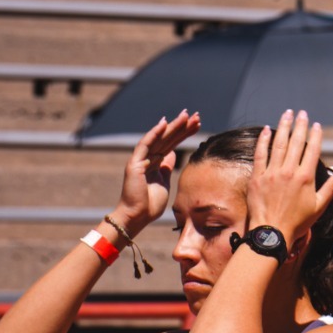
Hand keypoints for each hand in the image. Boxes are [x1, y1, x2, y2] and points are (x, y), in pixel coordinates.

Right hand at [115, 110, 199, 233]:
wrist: (137, 216)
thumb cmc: (150, 203)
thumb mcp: (164, 181)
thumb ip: (166, 167)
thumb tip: (172, 155)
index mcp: (156, 162)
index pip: (173, 144)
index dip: (184, 134)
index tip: (198, 125)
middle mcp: (148, 158)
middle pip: (168, 138)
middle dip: (182, 127)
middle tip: (196, 116)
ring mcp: (141, 159)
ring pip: (159, 138)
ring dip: (173, 127)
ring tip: (186, 116)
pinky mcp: (135, 163)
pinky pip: (145, 145)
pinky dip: (154, 134)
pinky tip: (164, 124)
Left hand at [247, 110, 332, 241]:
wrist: (272, 233)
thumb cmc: (298, 222)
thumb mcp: (320, 205)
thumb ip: (332, 186)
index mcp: (306, 178)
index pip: (312, 150)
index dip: (315, 136)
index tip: (316, 125)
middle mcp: (289, 172)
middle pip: (296, 143)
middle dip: (299, 126)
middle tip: (301, 113)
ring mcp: (272, 173)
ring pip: (279, 144)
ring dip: (283, 127)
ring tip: (287, 114)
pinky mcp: (258, 177)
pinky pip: (261, 154)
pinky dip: (264, 141)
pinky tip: (267, 130)